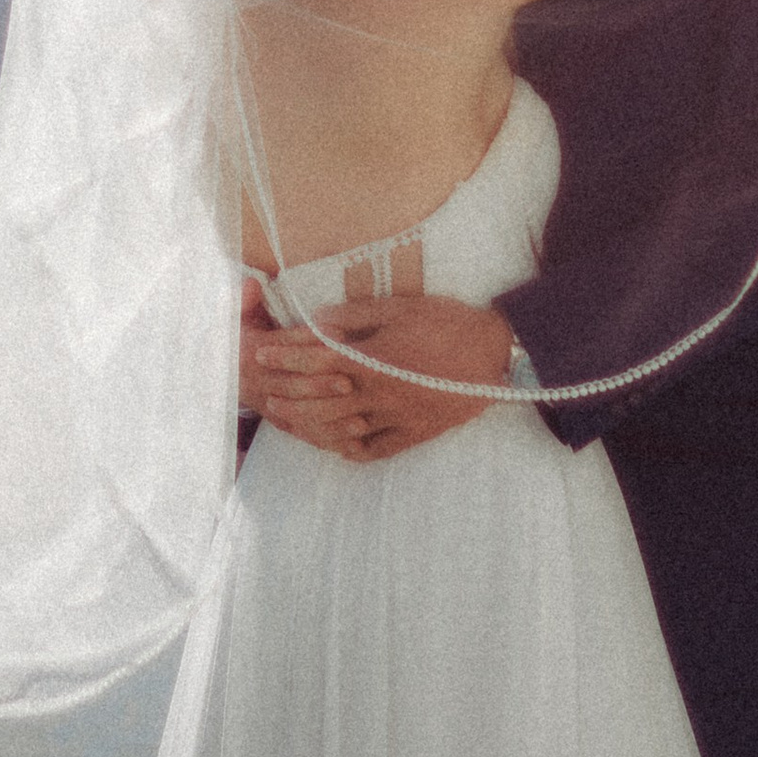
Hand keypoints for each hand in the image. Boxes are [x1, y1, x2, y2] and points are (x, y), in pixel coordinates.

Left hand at [241, 287, 513, 461]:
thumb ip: (355, 316)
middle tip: (262, 392)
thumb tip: (317, 320)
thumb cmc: (447, 322)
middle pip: (321, 399)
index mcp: (374, 358)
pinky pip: (375, 448)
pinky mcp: (414, 433)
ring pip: (342, 428)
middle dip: (287, 394)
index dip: (285, 356)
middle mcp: (380, 392)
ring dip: (309, 425)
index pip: (317, 360)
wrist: (495, 354)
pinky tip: (335, 444)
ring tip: (286, 420)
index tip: (261, 354)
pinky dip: (351, 448)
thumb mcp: (400, 307)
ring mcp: (396, 417)